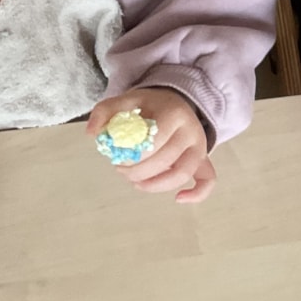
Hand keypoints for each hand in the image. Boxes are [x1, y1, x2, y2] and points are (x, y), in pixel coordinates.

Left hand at [88, 87, 215, 203]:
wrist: (173, 102)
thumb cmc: (147, 106)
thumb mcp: (125, 100)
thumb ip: (104, 112)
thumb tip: (92, 133)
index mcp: (173, 113)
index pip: (154, 142)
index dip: (133, 155)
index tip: (116, 157)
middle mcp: (191, 130)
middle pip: (166, 160)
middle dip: (138, 171)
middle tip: (121, 170)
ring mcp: (200, 147)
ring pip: (182, 174)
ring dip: (156, 185)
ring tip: (136, 183)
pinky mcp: (203, 160)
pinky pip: (208, 181)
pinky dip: (197, 194)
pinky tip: (178, 200)